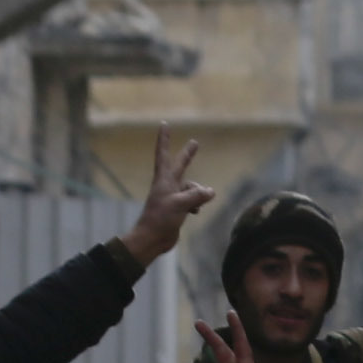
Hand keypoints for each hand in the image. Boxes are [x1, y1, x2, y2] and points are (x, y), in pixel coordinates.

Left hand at [119, 134, 212, 264]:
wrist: (152, 238)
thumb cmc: (161, 218)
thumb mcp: (180, 204)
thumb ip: (197, 196)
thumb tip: (210, 191)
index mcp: (164, 179)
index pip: (163, 154)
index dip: (164, 139)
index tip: (164, 124)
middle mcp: (168, 185)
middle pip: (180, 166)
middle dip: (188, 155)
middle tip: (194, 143)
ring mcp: (172, 196)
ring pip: (192, 188)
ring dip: (198, 194)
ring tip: (196, 207)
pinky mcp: (177, 208)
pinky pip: (193, 201)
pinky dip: (196, 205)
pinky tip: (195, 212)